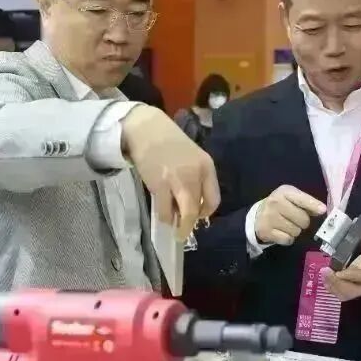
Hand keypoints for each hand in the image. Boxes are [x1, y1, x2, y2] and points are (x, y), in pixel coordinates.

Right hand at [122, 104, 220, 239]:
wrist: (146, 129)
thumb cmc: (168, 143)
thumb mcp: (191, 157)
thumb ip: (196, 177)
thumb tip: (193, 203)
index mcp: (207, 167)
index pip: (214, 199)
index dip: (206, 212)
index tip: (198, 215)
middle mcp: (196, 174)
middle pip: (199, 209)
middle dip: (190, 224)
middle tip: (183, 231)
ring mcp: (178, 180)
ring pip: (185, 214)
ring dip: (179, 225)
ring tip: (171, 223)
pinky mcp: (160, 185)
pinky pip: (166, 211)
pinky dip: (164, 216)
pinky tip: (162, 213)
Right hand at [254, 185, 327, 245]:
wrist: (258, 215)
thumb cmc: (280, 205)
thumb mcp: (292, 198)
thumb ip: (307, 202)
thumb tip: (321, 210)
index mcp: (285, 192)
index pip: (302, 199)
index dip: (313, 205)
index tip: (322, 210)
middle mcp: (276, 203)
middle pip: (302, 219)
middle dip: (303, 222)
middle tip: (295, 220)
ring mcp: (269, 217)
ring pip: (296, 231)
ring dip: (295, 231)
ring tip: (287, 225)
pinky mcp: (266, 231)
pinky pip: (288, 239)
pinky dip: (288, 238)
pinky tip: (282, 232)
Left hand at [323, 228, 360, 301]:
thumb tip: (355, 223)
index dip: (352, 275)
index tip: (338, 272)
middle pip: (354, 290)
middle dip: (338, 283)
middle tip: (325, 271)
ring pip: (346, 294)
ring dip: (333, 286)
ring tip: (324, 273)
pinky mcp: (353, 288)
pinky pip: (342, 293)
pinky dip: (332, 287)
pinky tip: (325, 278)